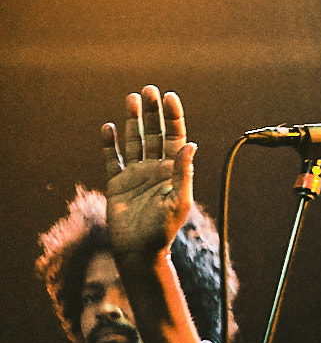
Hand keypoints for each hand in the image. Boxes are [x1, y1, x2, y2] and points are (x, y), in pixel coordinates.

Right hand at [101, 86, 195, 258]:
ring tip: (130, 99)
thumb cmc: (163, 230)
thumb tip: (191, 145)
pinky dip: (108, 144)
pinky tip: (107, 128)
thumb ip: (183, 173)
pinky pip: (112, 159)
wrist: (139, 252)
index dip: (173, 117)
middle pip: (154, 134)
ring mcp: (135, 174)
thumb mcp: (178, 201)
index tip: (170, 97)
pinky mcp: (116, 183)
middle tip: (148, 90)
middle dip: (152, 112)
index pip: (175, 138)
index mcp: (173, 171)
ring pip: (134, 141)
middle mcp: (155, 168)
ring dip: (131, 121)